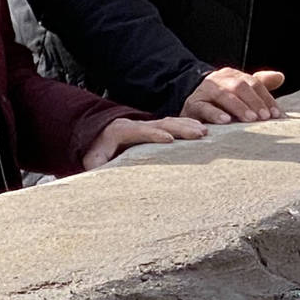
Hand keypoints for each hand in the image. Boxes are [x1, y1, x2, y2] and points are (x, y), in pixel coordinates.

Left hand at [80, 115, 208, 169]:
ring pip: (172, 121)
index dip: (154, 134)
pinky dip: (190, 126)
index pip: (141, 131)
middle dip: (180, 128)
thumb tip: (99, 177)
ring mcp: (151, 125)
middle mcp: (140, 125)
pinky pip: (176, 125)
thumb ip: (97, 165)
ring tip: (206, 132)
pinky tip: (206, 131)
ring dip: (189, 126)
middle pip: (162, 123)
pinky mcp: (159, 129)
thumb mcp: (93, 159)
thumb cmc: (98, 150)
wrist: (101, 135)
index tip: (168, 139)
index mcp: (123, 131)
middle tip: (198, 134)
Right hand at [181, 67, 285, 123]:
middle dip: (254, 101)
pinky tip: (226, 121)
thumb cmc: (223, 102)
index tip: (276, 114)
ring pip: (223, 95)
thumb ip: (260, 85)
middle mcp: (219, 79)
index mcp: (233, 75)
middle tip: (264, 117)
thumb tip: (280, 77)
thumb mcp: (242, 92)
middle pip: (239, 86)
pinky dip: (215, 114)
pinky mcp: (193, 104)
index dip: (266, 98)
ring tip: (250, 119)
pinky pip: (204, 108)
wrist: (192, 104)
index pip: (253, 83)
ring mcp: (204, 90)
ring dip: (238, 107)